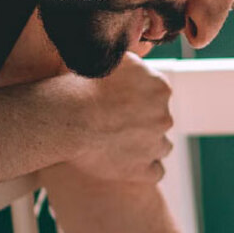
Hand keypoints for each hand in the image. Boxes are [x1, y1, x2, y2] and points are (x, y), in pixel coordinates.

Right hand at [47, 52, 172, 181]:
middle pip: (160, 120)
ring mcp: (155, 145)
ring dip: (145, 145)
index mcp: (161, 88)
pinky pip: (156, 171)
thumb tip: (137, 65)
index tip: (120, 102)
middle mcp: (164, 117)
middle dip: (142, 122)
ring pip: (161, 146)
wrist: (68, 118)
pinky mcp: (143, 170)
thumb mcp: (112, 61)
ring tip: (119, 143)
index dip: (139, 98)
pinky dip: (144, 168)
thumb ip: (132, 64)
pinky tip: (128, 163)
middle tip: (114, 122)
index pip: (157, 94)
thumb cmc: (83, 86)